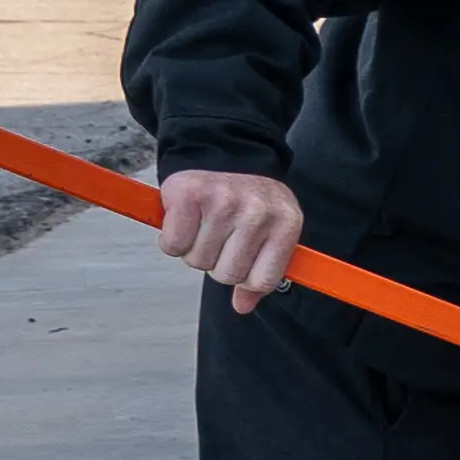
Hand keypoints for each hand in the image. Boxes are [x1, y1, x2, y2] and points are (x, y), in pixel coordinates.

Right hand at [152, 165, 307, 311]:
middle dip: (217, 262)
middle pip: (226, 275)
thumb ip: (260, 271)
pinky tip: (185, 220)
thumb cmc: (248, 200)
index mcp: (286, 223)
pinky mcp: (191, 195)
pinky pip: (173, 245)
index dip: (245, 278)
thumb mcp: (270, 231)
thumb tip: (243, 306)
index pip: (263, 280)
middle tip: (219, 236)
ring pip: (198, 261)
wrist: (224, 154)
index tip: (241, 259)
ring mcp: (224, 202)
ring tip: (204, 224)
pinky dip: (173, 239)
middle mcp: (258, 212)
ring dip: (195, 249)